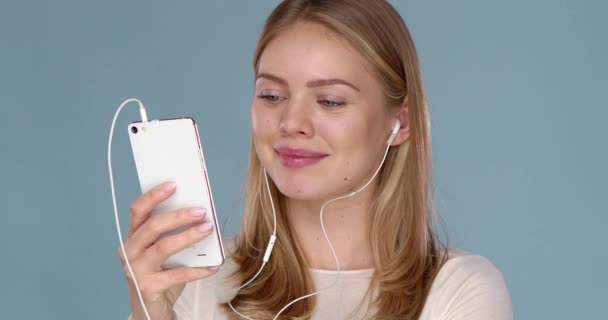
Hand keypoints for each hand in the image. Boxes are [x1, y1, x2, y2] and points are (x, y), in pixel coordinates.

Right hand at [119, 181, 219, 319]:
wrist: (151, 308)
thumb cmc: (160, 273)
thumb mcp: (164, 250)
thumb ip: (173, 232)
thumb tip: (200, 212)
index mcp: (133, 236)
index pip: (138, 210)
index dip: (154, 195)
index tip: (174, 184)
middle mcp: (129, 251)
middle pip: (152, 226)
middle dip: (178, 216)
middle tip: (201, 210)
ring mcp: (136, 270)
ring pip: (163, 247)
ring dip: (188, 236)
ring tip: (208, 229)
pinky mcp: (147, 287)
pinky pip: (177, 275)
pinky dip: (197, 270)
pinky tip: (212, 266)